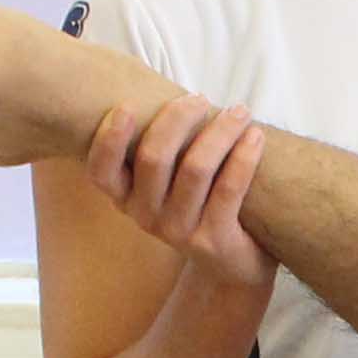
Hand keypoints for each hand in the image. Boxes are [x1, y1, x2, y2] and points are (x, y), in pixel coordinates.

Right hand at [85, 94, 272, 292]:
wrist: (231, 267)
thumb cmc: (198, 205)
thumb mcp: (168, 182)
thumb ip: (162, 146)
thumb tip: (167, 90)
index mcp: (127, 198)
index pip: (101, 172)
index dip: (109, 140)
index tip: (126, 106)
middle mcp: (146, 216)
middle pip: (153, 158)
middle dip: (177, 118)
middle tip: (199, 98)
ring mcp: (179, 232)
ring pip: (196, 168)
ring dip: (220, 131)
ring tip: (239, 112)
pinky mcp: (213, 241)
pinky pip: (228, 189)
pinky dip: (244, 157)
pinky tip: (255, 136)